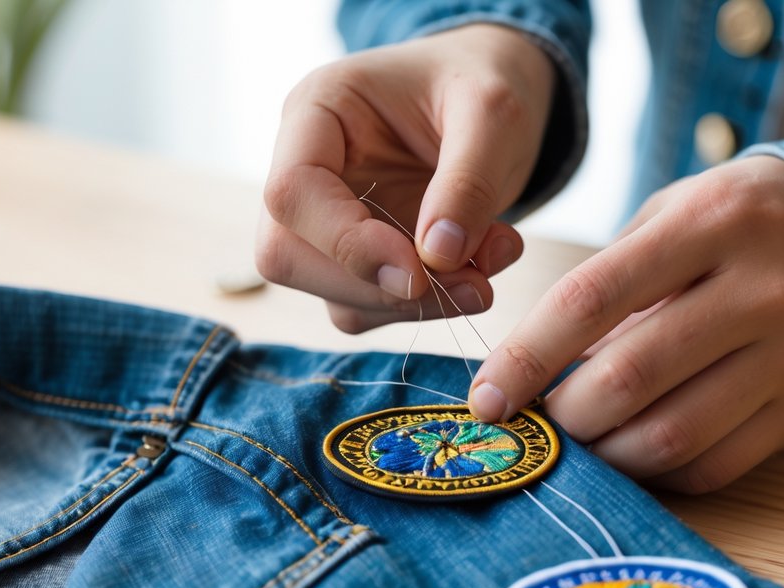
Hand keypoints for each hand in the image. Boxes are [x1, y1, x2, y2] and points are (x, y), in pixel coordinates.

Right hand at [255, 24, 554, 332]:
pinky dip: (429, 308)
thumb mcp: (495, 113)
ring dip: (413, 306)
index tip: (420, 272)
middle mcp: (307, 169)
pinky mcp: (359, 258)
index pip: (290, 192)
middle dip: (379, 289)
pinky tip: (480, 270)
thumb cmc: (484, 84)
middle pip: (288, 257)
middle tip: (474, 285)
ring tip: (489, 270)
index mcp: (317, 111)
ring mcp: (327, 220)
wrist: (494, 101)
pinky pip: (373, 308)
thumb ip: (469, 182)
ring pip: (334, 295)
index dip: (347, 244)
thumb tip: (437, 258)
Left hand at [467, 156, 783, 492]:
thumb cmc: (732, 224)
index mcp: (712, 221)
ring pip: (672, 433)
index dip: (526, 356)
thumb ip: (605, 280)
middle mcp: (762, 288)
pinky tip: (631, 453)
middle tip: (535, 422)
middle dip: (562, 415)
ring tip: (578, 441)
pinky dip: (656, 471)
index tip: (487, 397)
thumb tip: (530, 372)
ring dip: (604, 453)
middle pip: (630, 376)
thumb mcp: (671, 213)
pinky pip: (715, 464)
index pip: (591, 298)